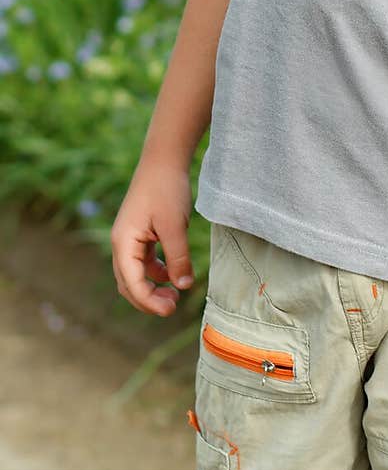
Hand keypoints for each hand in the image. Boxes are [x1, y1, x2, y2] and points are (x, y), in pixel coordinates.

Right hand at [110, 162, 194, 315]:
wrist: (164, 159)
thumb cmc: (166, 189)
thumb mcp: (175, 226)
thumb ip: (178, 257)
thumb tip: (183, 286)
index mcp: (123, 242)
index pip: (132, 283)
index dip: (149, 301)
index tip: (170, 309)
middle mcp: (121, 243)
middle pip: (129, 283)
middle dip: (148, 299)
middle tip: (173, 307)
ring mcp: (130, 238)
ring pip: (136, 274)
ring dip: (152, 286)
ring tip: (175, 294)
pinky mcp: (140, 232)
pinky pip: (144, 261)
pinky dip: (157, 271)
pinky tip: (174, 273)